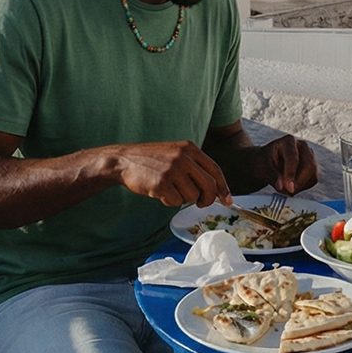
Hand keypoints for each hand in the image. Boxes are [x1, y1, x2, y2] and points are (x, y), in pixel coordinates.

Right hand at [113, 141, 231, 208]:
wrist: (124, 160)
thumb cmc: (152, 160)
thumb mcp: (176, 153)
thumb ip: (194, 166)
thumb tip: (216, 189)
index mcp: (190, 148)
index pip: (215, 170)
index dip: (223, 187)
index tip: (227, 200)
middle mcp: (183, 157)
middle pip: (209, 186)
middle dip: (207, 199)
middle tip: (201, 204)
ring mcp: (173, 170)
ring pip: (192, 196)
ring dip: (183, 199)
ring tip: (170, 190)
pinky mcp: (161, 183)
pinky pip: (175, 202)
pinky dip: (169, 201)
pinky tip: (159, 192)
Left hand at [251, 135, 317, 194]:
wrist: (265, 163)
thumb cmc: (263, 162)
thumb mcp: (263, 168)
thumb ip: (272, 176)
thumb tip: (282, 186)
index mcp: (288, 141)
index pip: (293, 157)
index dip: (291, 173)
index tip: (288, 187)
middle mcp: (302, 146)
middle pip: (309, 166)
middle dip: (298, 182)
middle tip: (287, 192)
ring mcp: (309, 156)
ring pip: (313, 175)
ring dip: (299, 186)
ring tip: (284, 188)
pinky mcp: (312, 167)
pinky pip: (312, 180)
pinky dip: (302, 187)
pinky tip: (290, 186)